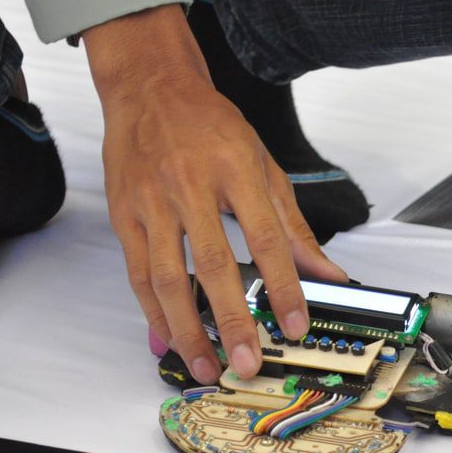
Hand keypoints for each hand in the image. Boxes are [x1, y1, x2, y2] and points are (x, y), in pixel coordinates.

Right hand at [84, 5, 346, 384]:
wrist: (149, 87)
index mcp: (235, 170)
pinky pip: (138, 273)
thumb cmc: (210, 125)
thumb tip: (327, 273)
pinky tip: (166, 339)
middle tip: (245, 362)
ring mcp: (151, 202)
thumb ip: (293, 225)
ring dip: (186, 329)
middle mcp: (190, 186)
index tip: (296, 323)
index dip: (283, 286)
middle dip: (231, 321)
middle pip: (213, 266)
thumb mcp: (263, 164)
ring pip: (167, 278)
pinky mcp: (123, 215)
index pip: (265, 238)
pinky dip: (152, 311)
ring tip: (204, 365)